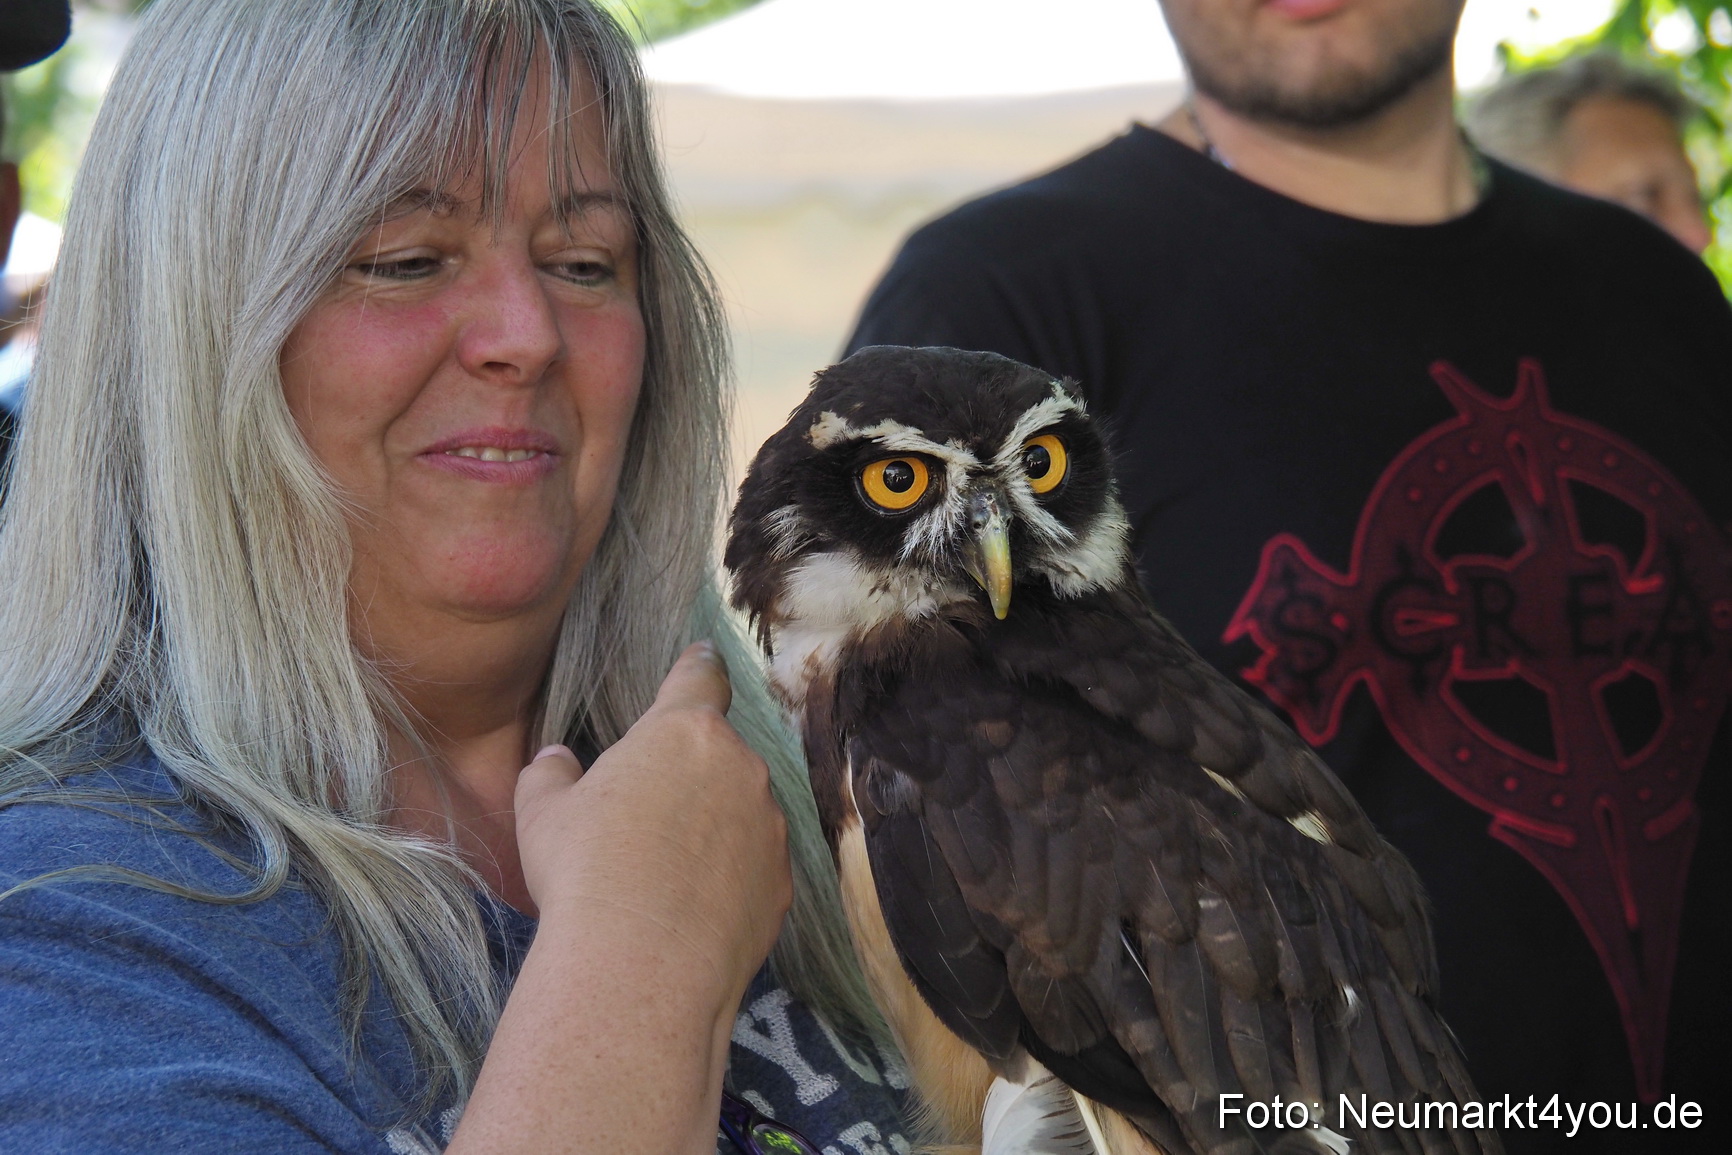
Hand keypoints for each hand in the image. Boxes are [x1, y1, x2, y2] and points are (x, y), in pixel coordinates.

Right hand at [513, 641, 792, 998]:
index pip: (700, 679)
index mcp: (684, 732)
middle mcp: (740, 768)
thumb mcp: (543, 814)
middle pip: (717, 757)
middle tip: (644, 821)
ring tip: (663, 877)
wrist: (642, 964)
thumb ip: (551, 775)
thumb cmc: (586, 873)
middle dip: (689, 778)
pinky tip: (689, 912)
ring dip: (712, 830)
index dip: (698, 666)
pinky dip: (729, 880)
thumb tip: (556, 761)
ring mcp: (769, 827)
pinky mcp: (782, 884)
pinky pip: (753, 868)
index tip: (704, 657)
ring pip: (740, 814)